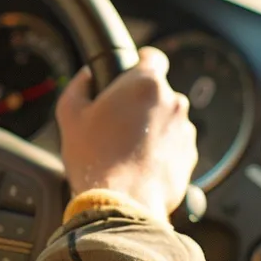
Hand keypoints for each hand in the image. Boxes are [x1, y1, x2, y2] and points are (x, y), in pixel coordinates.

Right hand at [54, 46, 197, 219]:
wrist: (121, 204)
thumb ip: (78, 85)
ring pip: (167, 119)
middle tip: (116, 123)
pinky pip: (174, 144)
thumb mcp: (70, 114)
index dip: (137, 64)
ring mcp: (185, 130)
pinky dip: (161, 150)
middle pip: (157, 92)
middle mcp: (173, 102)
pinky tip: (139, 164)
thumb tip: (86, 77)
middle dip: (140, 103)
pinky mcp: (190, 156)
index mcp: (146, 83)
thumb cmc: (95, 158)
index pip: (152, 56)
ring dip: (152, 128)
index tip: (126, 78)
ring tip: (126, 149)